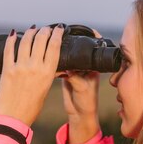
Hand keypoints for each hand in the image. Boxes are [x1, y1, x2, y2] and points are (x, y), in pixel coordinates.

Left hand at [0, 24, 63, 126]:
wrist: (13, 118)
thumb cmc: (31, 107)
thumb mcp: (45, 89)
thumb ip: (48, 75)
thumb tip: (53, 64)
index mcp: (48, 73)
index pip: (55, 46)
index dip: (57, 33)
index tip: (59, 28)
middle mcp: (35, 67)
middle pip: (41, 39)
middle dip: (45, 30)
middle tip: (45, 28)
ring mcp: (20, 67)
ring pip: (26, 41)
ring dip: (30, 32)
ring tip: (33, 29)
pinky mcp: (7, 69)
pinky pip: (9, 49)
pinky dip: (12, 39)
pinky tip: (14, 34)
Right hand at [54, 29, 101, 143]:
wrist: (79, 115)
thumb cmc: (87, 102)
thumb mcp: (82, 88)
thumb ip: (74, 77)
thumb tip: (66, 68)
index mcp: (93, 67)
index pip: (93, 47)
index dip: (91, 36)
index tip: (85, 29)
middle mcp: (85, 66)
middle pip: (79, 48)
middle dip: (72, 41)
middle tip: (63, 33)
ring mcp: (75, 70)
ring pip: (69, 55)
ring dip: (62, 50)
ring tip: (53, 41)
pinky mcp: (66, 75)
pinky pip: (60, 64)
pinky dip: (55, 60)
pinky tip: (48, 56)